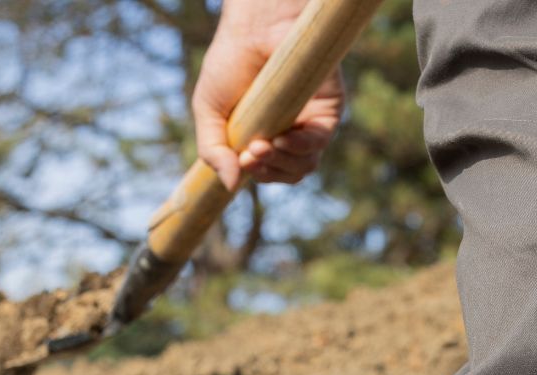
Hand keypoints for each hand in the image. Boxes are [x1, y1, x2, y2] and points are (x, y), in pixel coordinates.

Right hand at [192, 1, 345, 190]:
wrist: (252, 26)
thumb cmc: (229, 63)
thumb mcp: (208, 112)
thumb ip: (213, 151)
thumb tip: (230, 186)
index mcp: (266, 138)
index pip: (270, 173)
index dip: (259, 175)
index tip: (242, 161)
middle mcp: (291, 134)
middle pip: (289, 173)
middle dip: (268, 172)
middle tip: (250, 154)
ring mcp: (311, 124)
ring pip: (305, 165)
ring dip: (282, 163)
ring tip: (261, 146)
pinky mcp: (328, 110)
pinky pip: (319, 143)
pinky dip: (300, 148)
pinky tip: (282, 140)